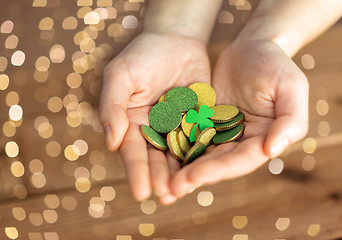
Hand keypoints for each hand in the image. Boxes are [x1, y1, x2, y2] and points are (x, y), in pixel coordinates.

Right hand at [99, 32, 210, 202]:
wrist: (175, 39)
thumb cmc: (142, 55)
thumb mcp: (120, 76)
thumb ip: (112, 107)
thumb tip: (111, 142)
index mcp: (132, 124)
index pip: (133, 152)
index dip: (137, 172)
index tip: (141, 192)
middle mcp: (154, 131)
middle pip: (157, 160)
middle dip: (161, 179)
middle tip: (167, 197)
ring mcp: (178, 128)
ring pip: (180, 156)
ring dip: (183, 174)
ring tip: (185, 191)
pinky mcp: (200, 122)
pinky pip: (203, 140)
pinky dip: (205, 155)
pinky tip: (209, 169)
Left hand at [170, 40, 308, 196]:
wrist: (253, 47)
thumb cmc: (275, 64)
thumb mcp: (291, 86)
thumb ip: (290, 120)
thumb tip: (272, 151)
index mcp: (263, 139)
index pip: (240, 160)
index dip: (217, 170)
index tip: (192, 177)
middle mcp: (241, 142)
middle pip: (217, 163)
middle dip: (194, 176)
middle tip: (169, 189)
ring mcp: (222, 133)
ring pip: (201, 155)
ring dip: (182, 169)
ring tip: (160, 183)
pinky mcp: (205, 122)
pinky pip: (189, 136)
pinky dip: (176, 147)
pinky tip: (158, 157)